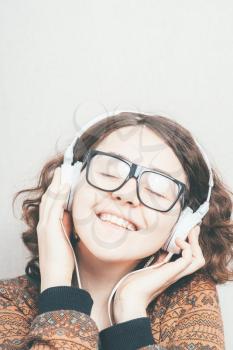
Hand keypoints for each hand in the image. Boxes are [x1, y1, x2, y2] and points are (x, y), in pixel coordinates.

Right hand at [37, 166, 74, 292]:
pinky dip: (59, 195)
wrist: (56, 277)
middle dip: (55, 182)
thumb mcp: (66, 239)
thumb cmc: (62, 261)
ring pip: (49, 199)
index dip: (55, 190)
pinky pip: (54, 207)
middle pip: (48, 197)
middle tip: (61, 170)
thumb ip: (66, 225)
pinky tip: (65, 186)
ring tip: (63, 172)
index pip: (50, 203)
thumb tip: (69, 213)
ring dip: (56, 184)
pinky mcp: (50, 229)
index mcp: (47, 226)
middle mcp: (44, 224)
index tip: (62, 179)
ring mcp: (45, 226)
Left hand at [113, 225, 203, 322]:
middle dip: (196, 242)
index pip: (190, 259)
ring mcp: (176, 273)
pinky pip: (189, 259)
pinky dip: (186, 247)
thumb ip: (156, 258)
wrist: (130, 296)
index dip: (191, 245)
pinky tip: (177, 240)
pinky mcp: (172, 272)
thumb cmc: (134, 283)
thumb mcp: (148, 266)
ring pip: (198, 259)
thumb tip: (160, 247)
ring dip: (195, 244)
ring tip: (186, 233)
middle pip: (199, 259)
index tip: (187, 231)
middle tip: (192, 228)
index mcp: (172, 271)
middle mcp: (177, 272)